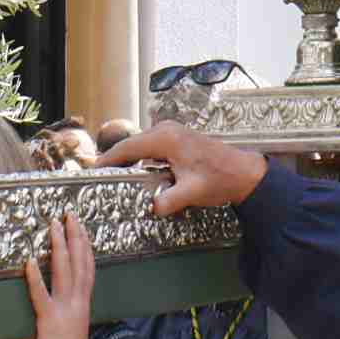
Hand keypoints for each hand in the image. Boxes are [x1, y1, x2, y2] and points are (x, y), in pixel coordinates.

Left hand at [24, 214, 95, 338]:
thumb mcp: (63, 329)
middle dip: (74, 236)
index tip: (80, 225)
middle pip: (80, 263)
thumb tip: (36, 298)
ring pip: (65, 272)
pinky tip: (31, 261)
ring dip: (59, 247)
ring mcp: (65, 311)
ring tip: (53, 227)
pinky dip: (36, 277)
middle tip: (68, 214)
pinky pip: (41, 295)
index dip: (85, 245)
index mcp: (83, 304)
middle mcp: (78, 303)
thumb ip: (53, 311)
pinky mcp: (49, 322)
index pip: (88, 268)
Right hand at [100, 123, 268, 214]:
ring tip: (116, 176)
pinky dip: (141, 158)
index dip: (109, 159)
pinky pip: (151, 147)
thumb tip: (151, 208)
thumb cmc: (220, 178)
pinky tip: (139, 173)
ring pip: (141, 145)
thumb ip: (167, 202)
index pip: (127, 148)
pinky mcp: (178, 138)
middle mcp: (166, 130)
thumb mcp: (191, 193)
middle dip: (116, 160)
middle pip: (132, 144)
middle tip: (102, 177)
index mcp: (166, 139)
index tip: (94, 170)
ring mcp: (172, 132)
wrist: (245, 172)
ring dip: (129, 159)